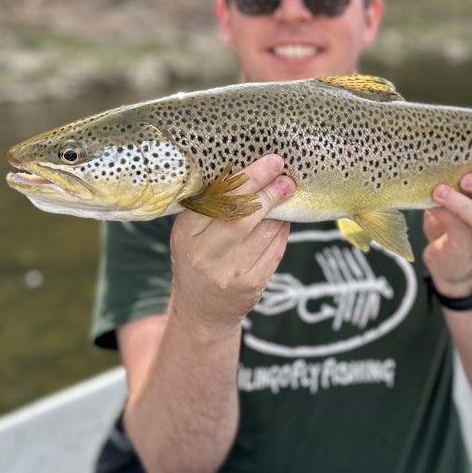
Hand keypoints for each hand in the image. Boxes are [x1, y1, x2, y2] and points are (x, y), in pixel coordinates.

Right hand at [168, 155, 294, 333]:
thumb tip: (251, 170)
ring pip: (264, 232)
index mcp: (185, 234)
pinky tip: (282, 218)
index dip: (247, 179)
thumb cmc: (198, 259)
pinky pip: (275, 249)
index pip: (217, 199)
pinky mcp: (252, 285)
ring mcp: (229, 273)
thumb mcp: (191, 233)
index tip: (269, 162)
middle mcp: (204, 255)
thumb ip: (213, 206)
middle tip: (285, 176)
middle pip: (243, 215)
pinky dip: (282, 230)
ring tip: (286, 191)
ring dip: (279, 209)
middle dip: (268, 191)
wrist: (201, 310)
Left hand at [422, 155, 471, 297]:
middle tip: (468, 178)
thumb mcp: (461, 191)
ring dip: (465, 204)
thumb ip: (461, 172)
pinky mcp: (467, 250)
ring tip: (441, 191)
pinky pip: (461, 232)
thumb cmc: (455, 217)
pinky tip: (432, 204)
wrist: (446, 260)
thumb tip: (443, 144)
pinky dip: (446, 214)